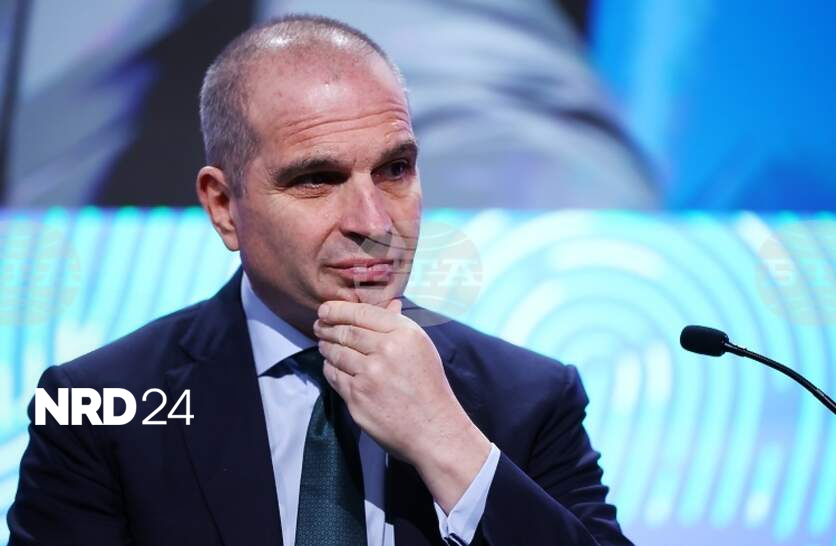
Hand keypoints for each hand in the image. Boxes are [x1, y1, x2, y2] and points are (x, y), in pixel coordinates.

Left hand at [314, 298, 490, 511]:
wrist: (433, 428)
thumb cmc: (430, 386)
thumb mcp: (422, 348)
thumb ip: (400, 326)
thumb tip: (390, 304)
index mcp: (404, 334)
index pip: (363, 313)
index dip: (338, 309)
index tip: (325, 309)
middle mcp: (386, 350)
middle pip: (345, 331)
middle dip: (327, 327)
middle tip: (319, 325)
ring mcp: (369, 375)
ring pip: (336, 353)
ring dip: (326, 346)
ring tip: (324, 343)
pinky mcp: (357, 397)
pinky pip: (335, 376)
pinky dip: (330, 368)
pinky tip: (331, 365)